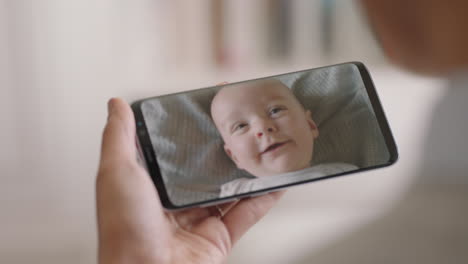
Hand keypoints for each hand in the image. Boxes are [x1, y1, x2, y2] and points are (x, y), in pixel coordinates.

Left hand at [96, 98, 283, 263]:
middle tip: (244, 122)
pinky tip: (279, 178)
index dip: (192, 125)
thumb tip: (116, 103)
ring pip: (230, 188)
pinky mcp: (220, 238)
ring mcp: (199, 220)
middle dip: (224, 145)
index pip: (175, 147)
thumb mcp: (116, 172)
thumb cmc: (124, 227)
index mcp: (150, 183)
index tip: (211, 104)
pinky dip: (266, 197)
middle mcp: (175, 200)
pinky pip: (247, 213)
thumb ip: (118, 137)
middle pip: (205, 167)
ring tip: (265, 143)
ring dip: (248, 168)